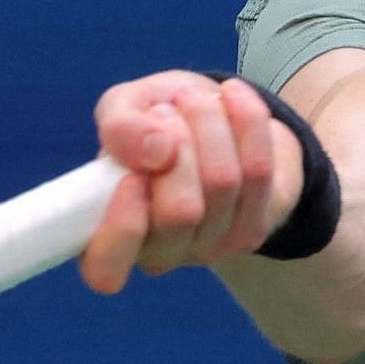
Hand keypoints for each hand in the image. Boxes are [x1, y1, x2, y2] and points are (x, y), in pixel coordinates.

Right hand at [78, 71, 303, 293]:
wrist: (213, 119)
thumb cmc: (151, 123)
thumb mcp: (122, 110)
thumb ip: (120, 127)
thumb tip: (156, 148)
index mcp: (108, 235)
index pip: (106, 268)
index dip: (121, 226)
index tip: (130, 175)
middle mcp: (159, 253)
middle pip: (180, 212)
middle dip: (178, 142)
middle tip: (167, 110)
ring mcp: (209, 249)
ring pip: (223, 183)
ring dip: (208, 121)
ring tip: (194, 100)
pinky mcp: (252, 231)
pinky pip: (258, 170)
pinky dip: (247, 120)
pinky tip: (234, 95)